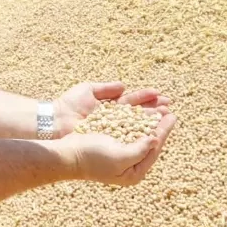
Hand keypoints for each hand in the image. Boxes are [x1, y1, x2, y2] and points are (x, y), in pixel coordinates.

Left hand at [53, 81, 171, 137]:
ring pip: (136, 125)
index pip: (133, 101)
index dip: (147, 98)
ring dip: (151, 122)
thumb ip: (106, 88)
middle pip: (138, 114)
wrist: (56, 122)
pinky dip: (140, 134)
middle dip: (154, 110)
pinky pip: (127, 137)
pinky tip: (152, 132)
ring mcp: (112, 131)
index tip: (161, 95)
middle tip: (170, 108)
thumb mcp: (87, 90)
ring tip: (166, 118)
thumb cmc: (69, 105)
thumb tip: (124, 86)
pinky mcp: (109, 141)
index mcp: (109, 107)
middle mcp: (113, 120)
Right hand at [61, 112, 176, 185]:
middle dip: (159, 125)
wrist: (67, 154)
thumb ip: (140, 150)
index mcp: (133, 172)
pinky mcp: (110, 143)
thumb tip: (156, 140)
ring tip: (158, 108)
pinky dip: (135, 120)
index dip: (164, 131)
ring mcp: (119, 153)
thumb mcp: (119, 157)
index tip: (172, 116)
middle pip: (148, 141)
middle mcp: (128, 164)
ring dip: (148, 120)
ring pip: (139, 134)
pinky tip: (140, 111)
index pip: (154, 149)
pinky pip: (127, 130)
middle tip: (169, 110)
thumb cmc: (92, 158)